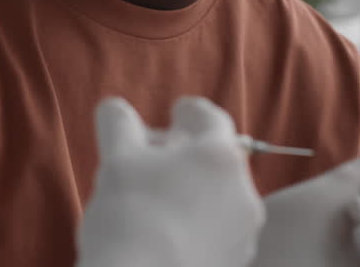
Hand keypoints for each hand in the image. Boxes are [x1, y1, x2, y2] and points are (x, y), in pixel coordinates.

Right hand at [75, 97, 264, 266]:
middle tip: (151, 160)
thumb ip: (119, 122)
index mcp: (221, 156)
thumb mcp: (117, 157)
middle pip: (215, 160)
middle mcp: (244, 192)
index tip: (175, 111)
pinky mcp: (234, 264)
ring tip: (153, 201)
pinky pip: (216, 232)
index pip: (209, 118)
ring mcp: (243, 234)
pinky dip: (194, 224)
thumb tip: (116, 109)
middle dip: (185, 155)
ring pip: (217, 198)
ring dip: (191, 191)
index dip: (188, 112)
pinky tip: (163, 233)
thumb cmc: (130, 215)